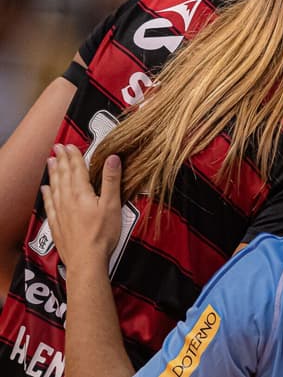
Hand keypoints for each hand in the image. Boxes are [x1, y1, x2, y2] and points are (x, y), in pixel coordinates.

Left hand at [41, 145, 122, 269]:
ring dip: (53, 172)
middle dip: (61, 160)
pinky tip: (45, 188)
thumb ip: (111, 180)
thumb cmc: (101, 235)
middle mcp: (67, 200)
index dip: (74, 156)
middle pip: (64, 175)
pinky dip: (47, 193)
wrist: (86, 260)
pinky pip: (49, 203)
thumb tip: (113, 159)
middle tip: (57, 148)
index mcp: (81, 193)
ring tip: (50, 162)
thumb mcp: (112, 205)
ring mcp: (60, 211)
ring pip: (55, 186)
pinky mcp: (57, 223)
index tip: (69, 145)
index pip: (77, 169)